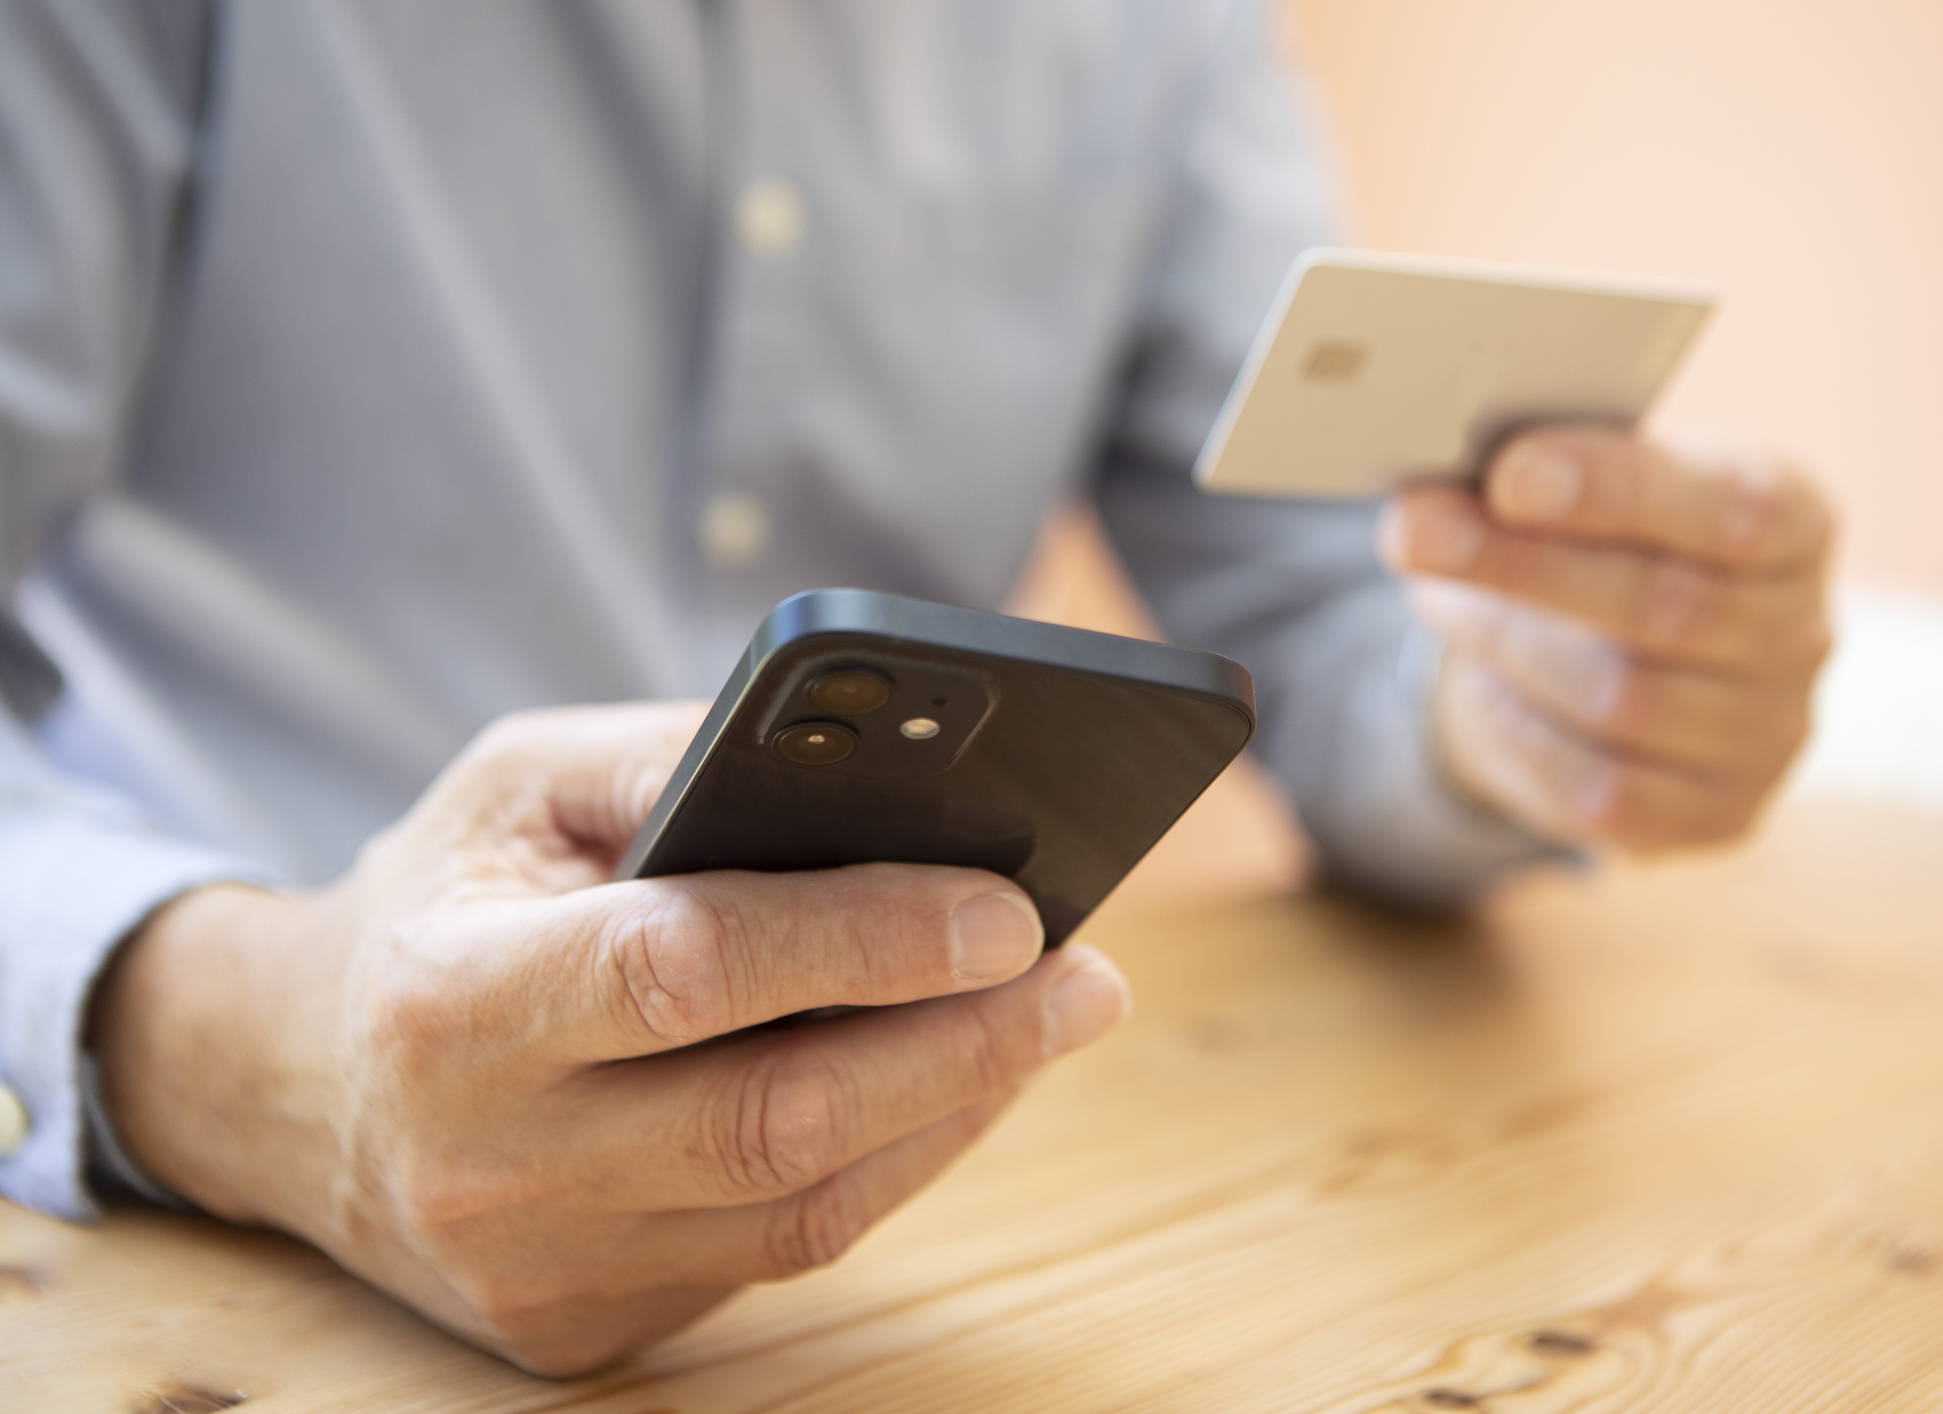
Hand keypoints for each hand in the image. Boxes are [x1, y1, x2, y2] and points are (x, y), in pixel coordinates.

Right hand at [91, 704, 1129, 1375]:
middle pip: (776, 1117)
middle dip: (965, 1042)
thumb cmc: (442, 898)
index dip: (863, 939)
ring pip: (803, 1206)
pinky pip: (781, 1252)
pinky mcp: (580, 1328)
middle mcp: (485, 1158)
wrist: (298, 1082)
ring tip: (1053, 1018)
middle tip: (1089, 975)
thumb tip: (885, 766)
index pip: (688, 971)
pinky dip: (893, 1164)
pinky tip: (955, 1087)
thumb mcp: (523, 782)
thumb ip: (678, 758)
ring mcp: (534, 1265)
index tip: (1012, 909)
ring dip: (957, 1107)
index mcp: (451, 998)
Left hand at [1378, 429, 1834, 851]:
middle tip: (1415, 530)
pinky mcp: (1717, 815)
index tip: (1511, 473)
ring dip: (1508, 646)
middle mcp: (1801, 633)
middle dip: (1521, 564)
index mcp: (1795, 523)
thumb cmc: (1608, 549)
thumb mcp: (1599, 492)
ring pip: (1622, 700)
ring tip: (1442, 599)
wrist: (1626, 666)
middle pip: (1661, 606)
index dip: (1618, 489)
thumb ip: (1551, 482)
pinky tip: (1484, 685)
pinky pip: (1600, 788)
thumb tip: (1435, 496)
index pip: (1730, 506)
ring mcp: (1769, 735)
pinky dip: (1523, 731)